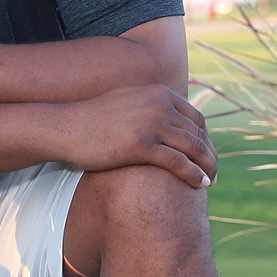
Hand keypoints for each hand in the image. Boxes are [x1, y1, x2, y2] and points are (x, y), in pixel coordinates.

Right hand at [57, 84, 217, 187]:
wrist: (63, 127)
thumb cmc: (91, 119)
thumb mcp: (125, 100)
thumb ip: (147, 103)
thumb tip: (162, 113)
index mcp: (159, 93)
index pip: (196, 118)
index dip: (206, 138)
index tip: (206, 155)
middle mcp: (159, 105)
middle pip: (198, 133)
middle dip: (210, 154)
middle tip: (213, 171)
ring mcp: (151, 124)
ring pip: (194, 148)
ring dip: (207, 166)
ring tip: (210, 181)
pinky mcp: (141, 145)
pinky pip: (178, 162)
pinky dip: (194, 174)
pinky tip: (200, 184)